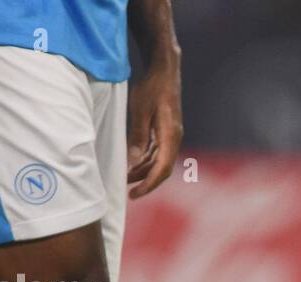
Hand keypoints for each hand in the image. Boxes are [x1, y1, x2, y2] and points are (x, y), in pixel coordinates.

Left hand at [126, 66, 182, 198]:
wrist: (164, 69)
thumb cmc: (152, 86)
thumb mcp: (140, 110)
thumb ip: (138, 136)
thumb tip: (134, 161)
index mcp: (171, 135)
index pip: (163, 168)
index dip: (149, 184)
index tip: (135, 193)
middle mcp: (174, 138)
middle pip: (162, 168)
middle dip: (146, 181)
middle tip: (128, 190)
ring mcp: (171, 135)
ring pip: (159, 161)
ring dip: (144, 170)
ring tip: (126, 177)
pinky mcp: (166, 130)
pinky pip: (158, 151)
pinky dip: (146, 159)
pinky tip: (134, 162)